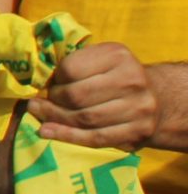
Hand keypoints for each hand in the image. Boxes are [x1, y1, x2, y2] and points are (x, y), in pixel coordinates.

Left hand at [31, 43, 164, 148]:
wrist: (157, 99)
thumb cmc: (115, 77)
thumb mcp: (100, 60)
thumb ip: (74, 65)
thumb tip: (35, 80)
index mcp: (118, 55)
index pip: (71, 69)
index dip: (54, 79)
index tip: (47, 84)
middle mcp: (132, 80)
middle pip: (76, 96)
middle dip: (51, 102)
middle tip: (37, 104)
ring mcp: (138, 108)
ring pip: (85, 119)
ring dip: (55, 119)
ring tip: (39, 117)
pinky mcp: (138, 132)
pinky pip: (96, 137)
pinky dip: (68, 136)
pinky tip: (48, 132)